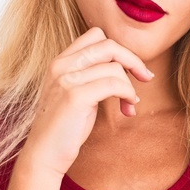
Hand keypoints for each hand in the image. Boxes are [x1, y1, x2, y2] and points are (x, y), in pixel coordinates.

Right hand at [22, 26, 154, 175]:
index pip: (95, 36)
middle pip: (108, 45)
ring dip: (130, 86)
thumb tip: (124, 65)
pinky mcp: (75, 96)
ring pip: (114, 67)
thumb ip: (90, 75)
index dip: (119, 49)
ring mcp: (66, 80)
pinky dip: (128, 94)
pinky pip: (114, 84)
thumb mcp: (74, 92)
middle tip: (145, 77)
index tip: (131, 68)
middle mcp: (61, 65)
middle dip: (133, 60)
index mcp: (60, 61)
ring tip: (130, 104)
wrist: (44, 154)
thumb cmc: (64, 127)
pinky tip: (128, 108)